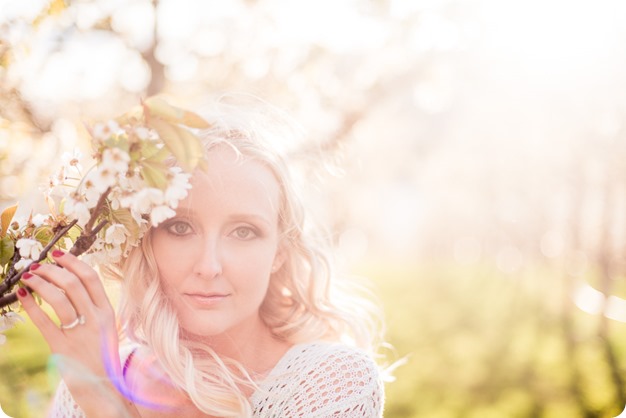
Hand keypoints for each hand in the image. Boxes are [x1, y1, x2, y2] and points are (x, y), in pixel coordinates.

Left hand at [17, 250, 136, 416]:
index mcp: (107, 311)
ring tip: (28, 277)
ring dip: (40, 283)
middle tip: (38, 266)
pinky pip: (43, 321)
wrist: (104, 387)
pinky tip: (21, 295)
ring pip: (58, 298)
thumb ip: (93, 307)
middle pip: (73, 283)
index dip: (73, 262)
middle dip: (52, 270)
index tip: (59, 253)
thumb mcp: (105, 328)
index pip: (90, 278)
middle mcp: (96, 319)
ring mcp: (80, 333)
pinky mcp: (62, 347)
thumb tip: (70, 282)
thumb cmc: (101, 355)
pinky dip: (30, 304)